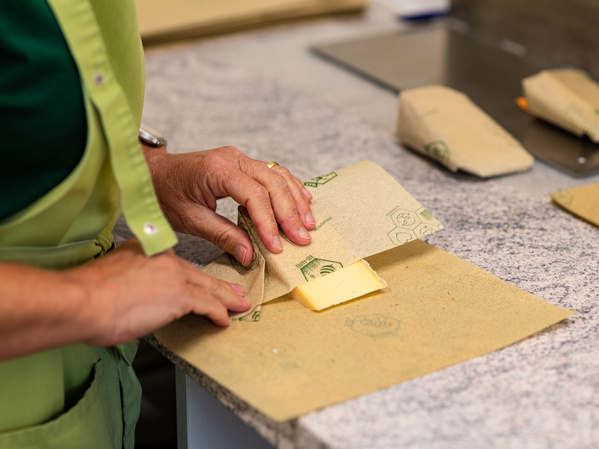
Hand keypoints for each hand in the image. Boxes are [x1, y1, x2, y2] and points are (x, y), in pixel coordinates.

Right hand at [65, 239, 250, 346]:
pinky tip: (223, 320)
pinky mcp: (180, 295)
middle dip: (218, 286)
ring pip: (208, 287)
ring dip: (226, 300)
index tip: (199, 282)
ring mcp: (173, 275)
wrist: (81, 300)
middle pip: (197, 274)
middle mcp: (163, 257)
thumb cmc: (86, 294)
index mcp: (147, 249)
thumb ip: (130, 279)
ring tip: (238, 306)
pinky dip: (218, 313)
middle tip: (233, 293)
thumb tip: (135, 294)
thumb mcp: (111, 275)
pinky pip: (207, 304)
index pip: (176, 264)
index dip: (192, 276)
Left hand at [143, 144, 314, 265]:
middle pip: (272, 183)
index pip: (253, 195)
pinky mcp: (242, 162)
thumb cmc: (164, 193)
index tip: (277, 246)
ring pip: (278, 176)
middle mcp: (232, 158)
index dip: (268, 222)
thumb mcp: (189, 220)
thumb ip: (222, 236)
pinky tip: (303, 200)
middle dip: (290, 213)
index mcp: (216, 169)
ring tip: (308, 224)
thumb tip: (250, 256)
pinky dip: (290, 187)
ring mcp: (239, 157)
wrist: (152, 171)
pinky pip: (273, 172)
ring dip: (295, 200)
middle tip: (302, 238)